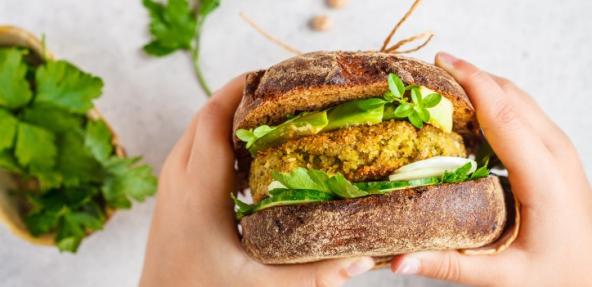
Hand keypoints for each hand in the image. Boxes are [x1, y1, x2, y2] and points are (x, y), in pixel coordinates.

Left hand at [139, 75, 374, 286]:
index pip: (214, 120)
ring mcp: (172, 182)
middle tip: (285, 89)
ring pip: (200, 127)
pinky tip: (252, 151)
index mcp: (198, 192)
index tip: (276, 75)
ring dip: (231, 113)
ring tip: (273, 112)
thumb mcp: (260, 286)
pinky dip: (222, 135)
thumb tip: (362, 260)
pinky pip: (197, 146)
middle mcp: (178, 177)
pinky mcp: (173, 190)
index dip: (243, 90)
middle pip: (206, 114)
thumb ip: (312, 274)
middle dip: (242, 94)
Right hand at [391, 52, 591, 285]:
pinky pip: (524, 111)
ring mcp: (560, 149)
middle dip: (472, 75)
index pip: (503, 116)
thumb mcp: (504, 278)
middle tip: (430, 68)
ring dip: (484, 83)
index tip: (441, 62)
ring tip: (444, 80)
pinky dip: (495, 98)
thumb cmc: (557, 275)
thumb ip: (450, 266)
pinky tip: (471, 106)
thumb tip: (398, 261)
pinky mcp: (557, 151)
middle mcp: (556, 154)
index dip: (473, 83)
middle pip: (511, 96)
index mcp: (544, 178)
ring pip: (519, 99)